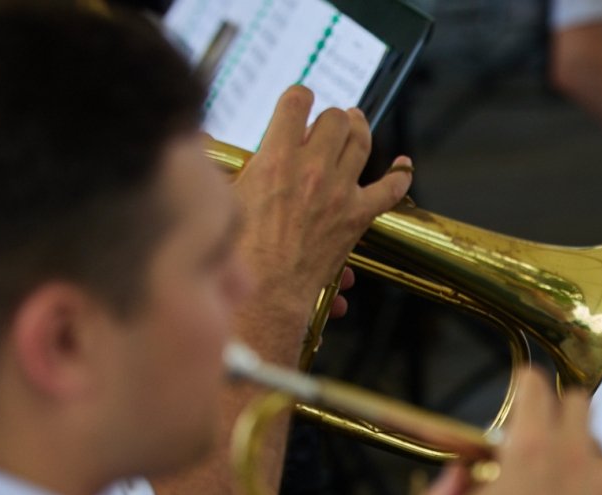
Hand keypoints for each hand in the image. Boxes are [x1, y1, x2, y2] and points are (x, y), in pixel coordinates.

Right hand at [232, 86, 411, 326]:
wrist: (267, 290)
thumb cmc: (239, 251)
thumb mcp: (220, 196)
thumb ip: (215, 163)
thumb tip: (198, 138)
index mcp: (275, 158)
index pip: (296, 103)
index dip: (300, 96)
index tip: (299, 100)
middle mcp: (311, 169)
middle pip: (334, 119)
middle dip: (329, 116)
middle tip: (326, 122)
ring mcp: (338, 191)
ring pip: (361, 142)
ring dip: (359, 128)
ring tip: (356, 123)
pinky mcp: (357, 216)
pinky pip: (390, 189)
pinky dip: (401, 174)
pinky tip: (404, 165)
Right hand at [448, 368, 601, 494]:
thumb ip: (466, 482)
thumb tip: (468, 468)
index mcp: (527, 446)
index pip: (534, 384)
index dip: (528, 385)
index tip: (527, 392)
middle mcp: (570, 451)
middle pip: (577, 399)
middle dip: (562, 411)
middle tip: (551, 434)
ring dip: (589, 446)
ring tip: (575, 474)